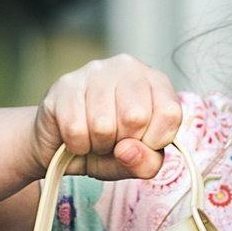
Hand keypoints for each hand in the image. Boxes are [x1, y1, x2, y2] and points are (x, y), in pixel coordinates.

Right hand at [25, 55, 182, 181]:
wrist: (61, 148)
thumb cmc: (108, 149)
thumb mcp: (136, 162)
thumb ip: (146, 162)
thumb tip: (128, 150)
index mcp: (155, 81)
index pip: (170, 112)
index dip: (155, 140)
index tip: (141, 142)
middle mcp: (127, 67)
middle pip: (136, 116)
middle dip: (123, 142)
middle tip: (114, 141)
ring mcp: (94, 71)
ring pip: (103, 124)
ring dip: (98, 145)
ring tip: (95, 138)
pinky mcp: (64, 85)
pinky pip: (75, 129)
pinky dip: (77, 145)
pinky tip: (77, 137)